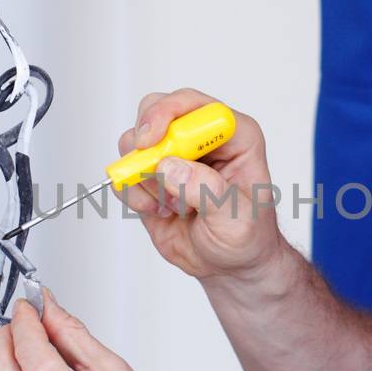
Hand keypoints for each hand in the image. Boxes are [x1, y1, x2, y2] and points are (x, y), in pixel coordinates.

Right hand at [118, 88, 283, 281]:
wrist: (230, 266)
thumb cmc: (246, 237)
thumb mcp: (236, 217)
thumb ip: (205, 189)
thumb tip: (168, 166)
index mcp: (234, 136)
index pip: (195, 104)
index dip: (168, 113)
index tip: (151, 140)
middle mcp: (200, 138)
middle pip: (157, 110)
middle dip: (146, 140)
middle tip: (149, 170)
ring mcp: (173, 155)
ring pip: (134, 141)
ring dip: (142, 174)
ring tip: (169, 204)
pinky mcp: (151, 176)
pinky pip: (125, 171)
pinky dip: (133, 193)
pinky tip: (159, 211)